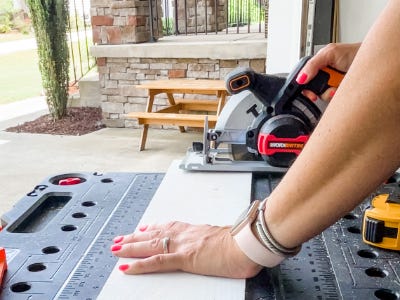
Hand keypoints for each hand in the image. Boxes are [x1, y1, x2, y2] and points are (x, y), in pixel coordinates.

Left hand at [110, 221, 261, 277]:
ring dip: (130, 247)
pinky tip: (127, 266)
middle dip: (134, 237)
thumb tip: (216, 243)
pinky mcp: (184, 258)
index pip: (167, 227)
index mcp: (194, 230)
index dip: (152, 228)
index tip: (142, 228)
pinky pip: (157, 262)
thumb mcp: (224, 238)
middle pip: (153, 234)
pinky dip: (140, 264)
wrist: (246, 244)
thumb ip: (214, 239)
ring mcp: (182, 245)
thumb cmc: (240, 242)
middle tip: (119, 239)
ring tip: (115, 248)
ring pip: (150, 245)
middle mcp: (184, 234)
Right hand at [296, 43, 360, 100]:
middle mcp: (322, 77)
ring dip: (328, 94)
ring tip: (336, 86)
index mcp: (316, 66)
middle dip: (316, 92)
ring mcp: (330, 86)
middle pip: (310, 91)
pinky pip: (332, 101)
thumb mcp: (330, 53)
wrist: (373, 61)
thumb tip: (301, 78)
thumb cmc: (353, 52)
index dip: (304, 87)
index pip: (303, 80)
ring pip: (321, 97)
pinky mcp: (338, 94)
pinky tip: (340, 90)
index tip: (309, 92)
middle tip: (321, 90)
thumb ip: (312, 64)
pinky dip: (336, 97)